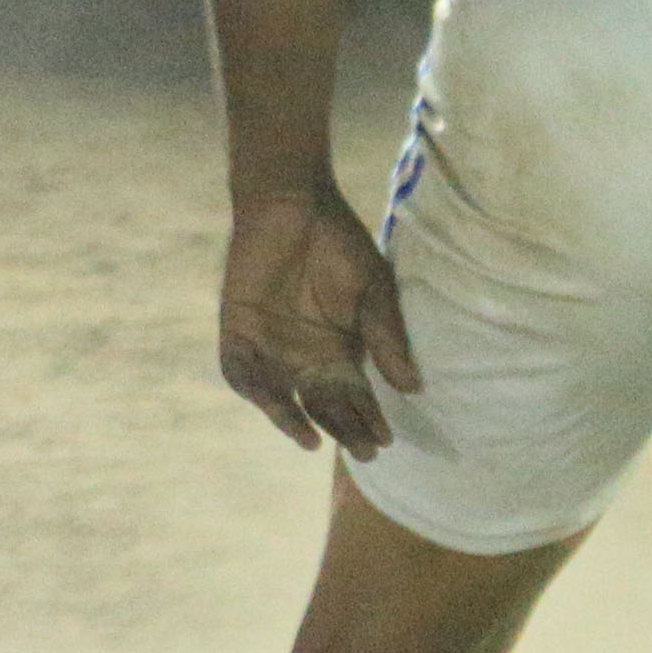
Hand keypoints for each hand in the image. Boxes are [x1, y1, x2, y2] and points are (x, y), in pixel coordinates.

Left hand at [217, 190, 417, 457]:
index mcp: (339, 350)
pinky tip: (274, 403)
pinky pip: (241, 371)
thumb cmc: (338, 242)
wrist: (290, 202)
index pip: (354, 397)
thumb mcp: (373, 290)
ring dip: (293, 419)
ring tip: (311, 437)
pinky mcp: (238, 332)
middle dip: (341, 428)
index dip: (368, 419)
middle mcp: (304, 356)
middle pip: (321, 405)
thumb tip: (413, 386)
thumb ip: (387, 337)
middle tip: (360, 450)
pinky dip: (255, 388)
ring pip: (279, 397)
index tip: (384, 440)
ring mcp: (269, 347)